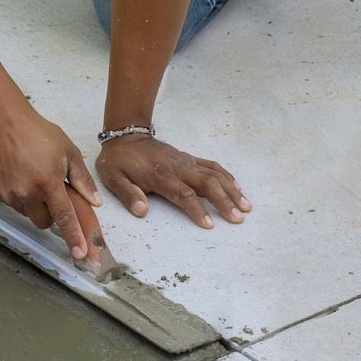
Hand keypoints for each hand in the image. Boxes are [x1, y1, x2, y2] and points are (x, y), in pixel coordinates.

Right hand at [0, 110, 102, 258]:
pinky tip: (17, 176)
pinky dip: (17, 196)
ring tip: (31, 179)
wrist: (4, 123)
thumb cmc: (38, 133)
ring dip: (32, 204)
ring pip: (26, 213)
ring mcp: (9, 193)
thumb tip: (94, 202)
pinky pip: (11, 203)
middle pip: (43, 222)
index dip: (73, 238)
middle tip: (50, 196)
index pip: (65, 217)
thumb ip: (82, 179)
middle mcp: (27, 192)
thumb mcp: (68, 152)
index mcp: (49, 182)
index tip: (79, 255)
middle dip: (50, 216)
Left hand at [94, 134, 251, 227]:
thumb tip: (142, 211)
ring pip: (215, 175)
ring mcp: (186, 162)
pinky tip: (237, 188)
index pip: (184, 195)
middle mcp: (178, 168)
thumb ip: (128, 194)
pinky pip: (212, 166)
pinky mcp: (189, 158)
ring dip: (232, 190)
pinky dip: (227, 177)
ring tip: (246, 207)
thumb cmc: (118, 161)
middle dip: (225, 201)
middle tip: (239, 218)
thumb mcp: (113, 178)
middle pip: (207, 184)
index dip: (197, 210)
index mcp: (161, 176)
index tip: (210, 224)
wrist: (125, 136)